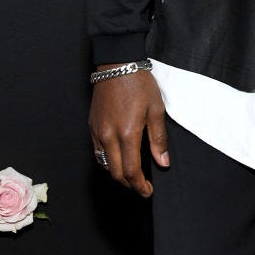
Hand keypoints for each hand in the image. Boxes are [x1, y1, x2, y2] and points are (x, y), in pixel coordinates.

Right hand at [88, 65, 169, 197]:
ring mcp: (97, 132)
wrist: (117, 63)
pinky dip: (107, 161)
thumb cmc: (139, 83)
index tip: (148, 191)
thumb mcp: (156, 108)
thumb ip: (158, 138)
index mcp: (127, 133)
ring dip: (117, 174)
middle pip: (115, 173)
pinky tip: (118, 157)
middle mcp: (109, 136)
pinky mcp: (91, 126)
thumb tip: (163, 163)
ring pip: (104, 165)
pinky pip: (97, 152)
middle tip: (142, 186)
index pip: (131, 171)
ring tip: (132, 173)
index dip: (140, 186)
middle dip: (129, 184)